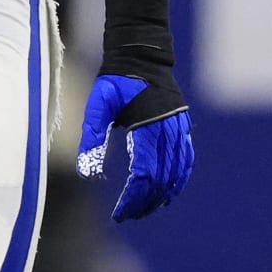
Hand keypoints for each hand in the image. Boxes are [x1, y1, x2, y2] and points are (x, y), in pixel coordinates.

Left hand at [76, 74, 194, 219]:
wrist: (142, 56)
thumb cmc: (116, 80)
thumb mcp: (99, 104)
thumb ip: (92, 135)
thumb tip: (86, 172)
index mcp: (147, 127)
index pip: (143, 174)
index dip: (133, 198)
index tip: (120, 214)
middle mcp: (167, 131)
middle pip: (161, 179)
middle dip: (145, 202)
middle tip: (128, 215)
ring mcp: (178, 129)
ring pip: (176, 173)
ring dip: (162, 196)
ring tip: (145, 210)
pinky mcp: (182, 126)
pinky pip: (186, 160)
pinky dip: (179, 180)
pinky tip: (168, 193)